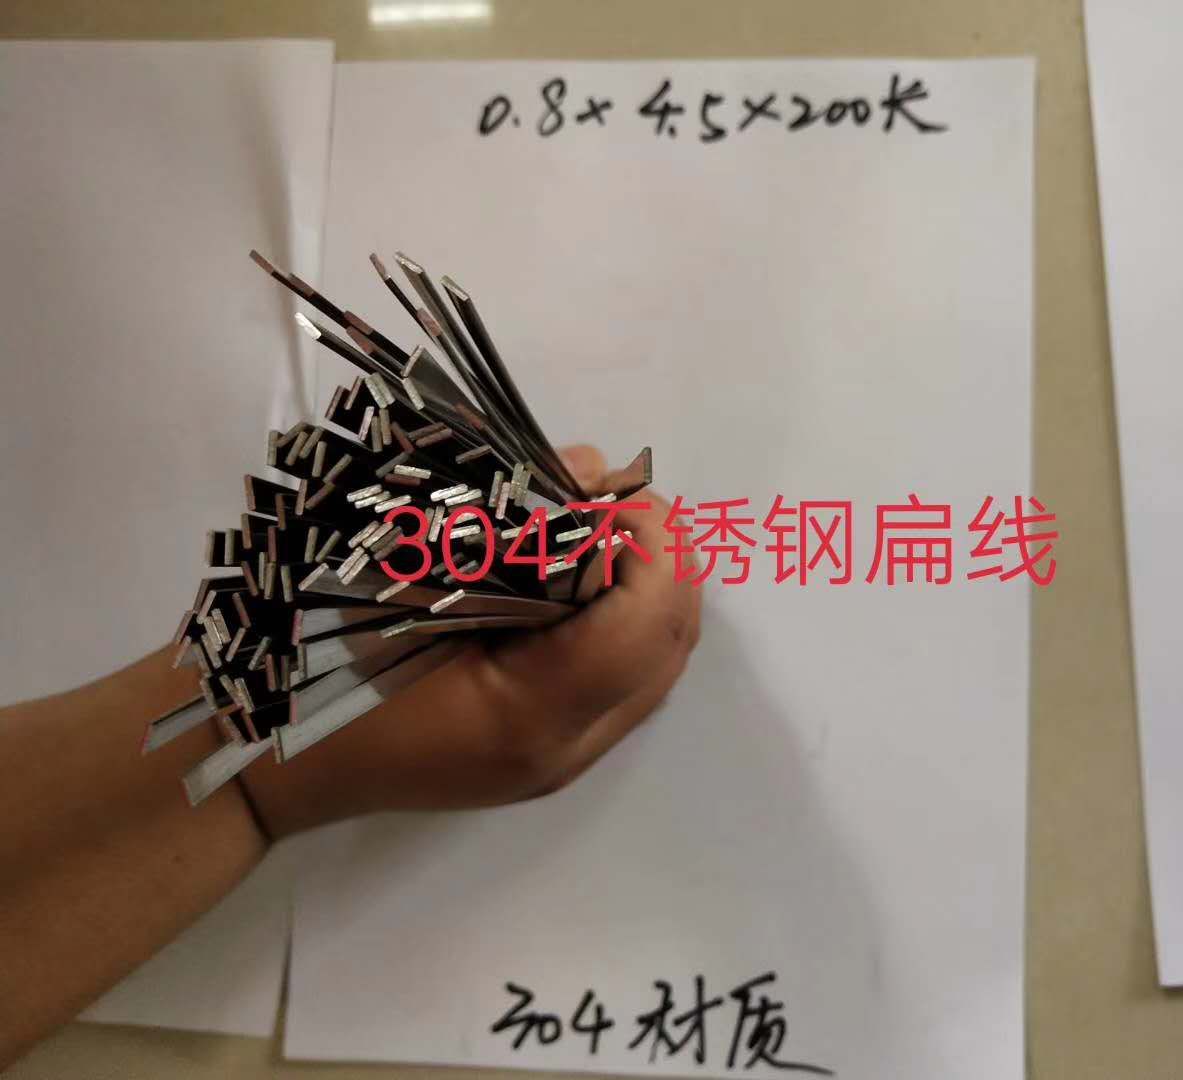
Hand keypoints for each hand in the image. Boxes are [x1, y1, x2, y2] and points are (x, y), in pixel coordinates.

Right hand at [237, 445, 702, 838]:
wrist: (265, 756)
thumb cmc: (317, 652)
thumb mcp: (405, 570)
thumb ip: (508, 520)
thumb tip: (590, 471)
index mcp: (526, 713)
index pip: (644, 620)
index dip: (650, 540)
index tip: (612, 487)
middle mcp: (562, 750)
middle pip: (671, 643)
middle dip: (663, 556)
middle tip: (613, 500)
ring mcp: (562, 760)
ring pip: (661, 663)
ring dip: (651, 586)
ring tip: (601, 530)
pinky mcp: (554, 750)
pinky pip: (632, 678)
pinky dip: (628, 618)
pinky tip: (585, 575)